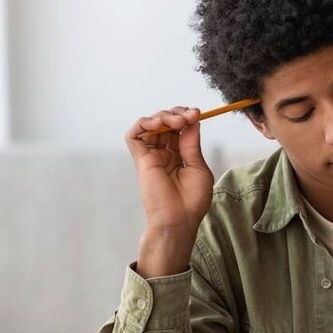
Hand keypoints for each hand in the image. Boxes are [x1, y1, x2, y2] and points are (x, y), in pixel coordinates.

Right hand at [124, 107, 213, 276]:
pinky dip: (144, 123)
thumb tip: (192, 120)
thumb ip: (191, 143)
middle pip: (165, 122)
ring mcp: (151, 155)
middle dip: (176, 113)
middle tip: (188, 116)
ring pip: (151, 124)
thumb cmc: (191, 200)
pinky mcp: (140, 159)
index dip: (186, 117)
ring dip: (163, 116)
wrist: (178, 219)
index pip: (179, 128)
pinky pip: (134, 134)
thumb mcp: (198, 167)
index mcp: (179, 155)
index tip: (197, 113)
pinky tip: (158, 124)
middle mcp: (164, 153)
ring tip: (176, 121)